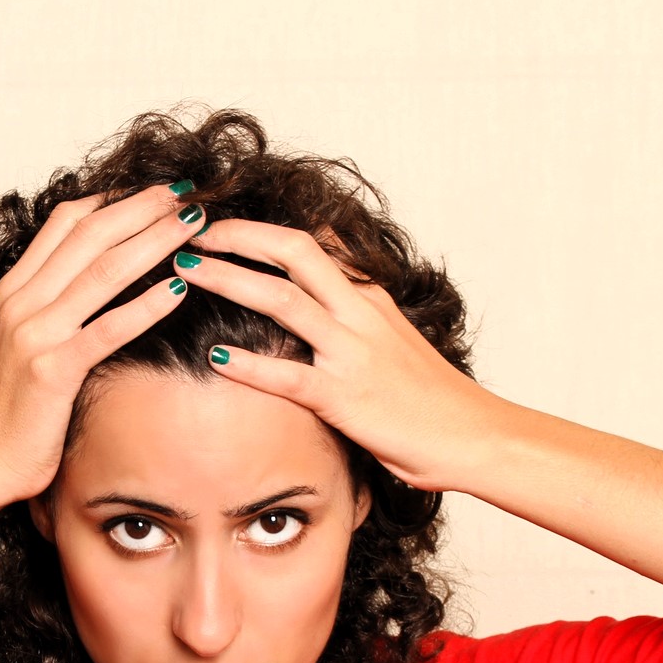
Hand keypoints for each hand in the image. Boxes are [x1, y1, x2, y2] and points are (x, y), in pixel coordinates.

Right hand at [0, 181, 208, 503]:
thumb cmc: (4, 413)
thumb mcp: (20, 346)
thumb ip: (49, 311)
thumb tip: (91, 290)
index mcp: (14, 290)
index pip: (66, 222)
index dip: (114, 199)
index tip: (155, 192)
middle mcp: (22, 301)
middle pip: (91, 234)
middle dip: (144, 208)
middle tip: (187, 193)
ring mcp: (35, 333)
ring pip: (104, 270)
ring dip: (154, 241)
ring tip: (194, 225)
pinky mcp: (52, 370)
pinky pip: (108, 328)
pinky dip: (147, 305)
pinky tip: (180, 289)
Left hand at [169, 220, 513, 494]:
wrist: (476, 437)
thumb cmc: (433, 402)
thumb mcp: (392, 346)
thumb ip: (353, 326)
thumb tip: (314, 318)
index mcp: (369, 299)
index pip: (312, 246)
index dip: (261, 231)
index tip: (221, 225)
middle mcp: (360, 313)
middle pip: (293, 251)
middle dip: (237, 235)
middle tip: (192, 230)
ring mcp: (352, 353)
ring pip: (282, 299)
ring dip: (228, 279)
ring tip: (185, 271)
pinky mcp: (345, 397)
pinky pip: (287, 375)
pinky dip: (247, 363)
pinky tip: (213, 355)